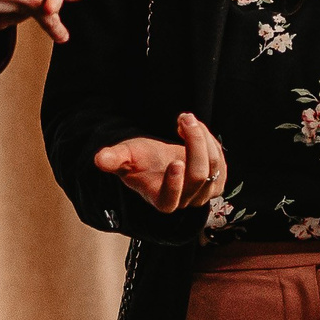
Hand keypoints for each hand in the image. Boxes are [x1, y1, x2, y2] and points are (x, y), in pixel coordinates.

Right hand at [93, 112, 226, 212]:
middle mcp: (186, 201)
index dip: (174, 184)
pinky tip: (194, 128)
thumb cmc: (141, 160)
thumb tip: (99, 159)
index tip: (175, 162)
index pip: (171, 200)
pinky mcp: (216, 180)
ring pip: (213, 166)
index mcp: (161, 200)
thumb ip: (114, 159)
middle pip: (198, 176)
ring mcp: (204, 193)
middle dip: (194, 143)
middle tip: (184, 118)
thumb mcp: (126, 156)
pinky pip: (220, 159)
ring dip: (202, 137)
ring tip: (185, 119)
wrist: (159, 161)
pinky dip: (210, 140)